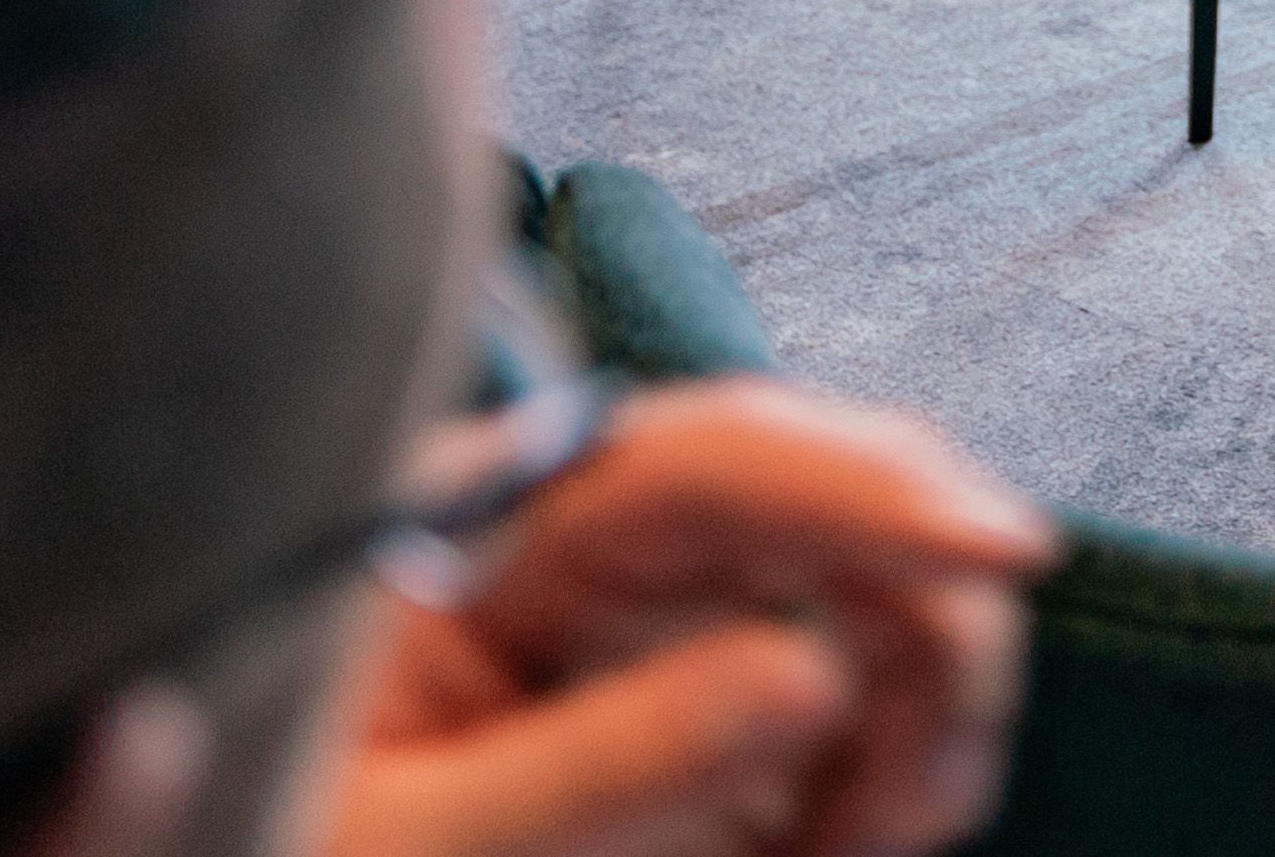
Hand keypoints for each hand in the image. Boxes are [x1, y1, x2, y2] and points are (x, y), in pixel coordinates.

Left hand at [320, 380, 1051, 856]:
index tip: (998, 544)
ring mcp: (663, 633)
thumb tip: (809, 672)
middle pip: (831, 504)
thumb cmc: (276, 855)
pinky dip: (897, 772)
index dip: (871, 484)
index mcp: (489, 535)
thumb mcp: (419, 842)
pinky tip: (848, 845)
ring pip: (880, 601)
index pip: (715, 457)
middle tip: (932, 780)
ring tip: (861, 844)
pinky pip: (867, 703)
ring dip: (922, 712)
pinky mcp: (713, 718)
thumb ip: (599, 767)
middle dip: (921, 617)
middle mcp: (597, 552)